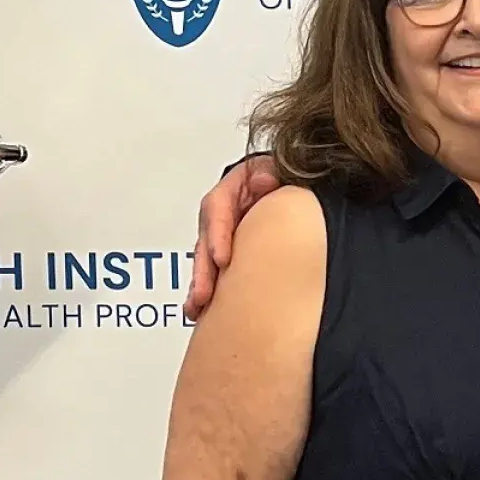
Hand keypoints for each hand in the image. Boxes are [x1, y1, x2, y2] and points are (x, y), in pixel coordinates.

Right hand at [185, 154, 283, 320]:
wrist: (282, 186)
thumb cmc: (276, 177)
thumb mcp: (273, 168)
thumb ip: (267, 173)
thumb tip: (263, 182)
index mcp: (229, 191)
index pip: (217, 210)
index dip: (217, 235)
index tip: (222, 258)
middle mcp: (219, 215)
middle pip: (205, 242)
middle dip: (204, 270)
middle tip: (204, 294)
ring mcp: (219, 236)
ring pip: (204, 261)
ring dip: (200, 285)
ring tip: (196, 307)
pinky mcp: (224, 254)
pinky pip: (211, 273)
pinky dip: (203, 291)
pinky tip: (198, 311)